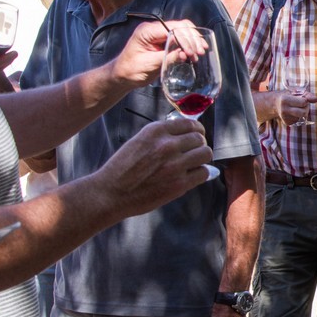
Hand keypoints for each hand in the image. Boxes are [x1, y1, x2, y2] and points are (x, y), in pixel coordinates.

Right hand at [98, 118, 213, 216]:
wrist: (110, 193)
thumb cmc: (122, 168)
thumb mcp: (139, 141)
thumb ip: (161, 137)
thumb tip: (185, 136)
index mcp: (155, 131)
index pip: (189, 123)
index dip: (196, 130)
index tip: (197, 135)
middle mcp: (167, 144)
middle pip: (199, 138)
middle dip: (199, 144)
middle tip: (194, 152)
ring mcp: (175, 164)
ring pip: (205, 153)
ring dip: (202, 158)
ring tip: (194, 164)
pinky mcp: (179, 183)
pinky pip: (204, 173)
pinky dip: (201, 174)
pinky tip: (192, 176)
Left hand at [111, 19, 198, 87]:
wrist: (122, 76)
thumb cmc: (131, 70)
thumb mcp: (149, 65)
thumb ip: (167, 58)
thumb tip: (184, 54)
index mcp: (147, 31)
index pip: (173, 28)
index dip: (185, 39)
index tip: (192, 53)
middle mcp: (154, 29)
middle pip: (180, 26)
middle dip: (192, 38)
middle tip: (201, 52)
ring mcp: (159, 34)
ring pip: (182, 30)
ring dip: (193, 40)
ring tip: (200, 53)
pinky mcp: (163, 41)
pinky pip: (179, 38)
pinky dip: (189, 44)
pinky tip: (193, 53)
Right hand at [275, 90, 315, 124]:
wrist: (275, 103)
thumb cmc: (289, 95)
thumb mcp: (297, 92)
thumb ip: (308, 95)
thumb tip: (316, 99)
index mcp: (285, 99)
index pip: (303, 102)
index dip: (305, 100)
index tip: (302, 98)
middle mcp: (284, 110)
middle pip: (303, 112)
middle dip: (306, 108)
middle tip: (301, 104)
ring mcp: (285, 118)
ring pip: (302, 117)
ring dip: (303, 112)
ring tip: (297, 108)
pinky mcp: (287, 123)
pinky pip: (299, 120)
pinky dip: (299, 116)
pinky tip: (293, 112)